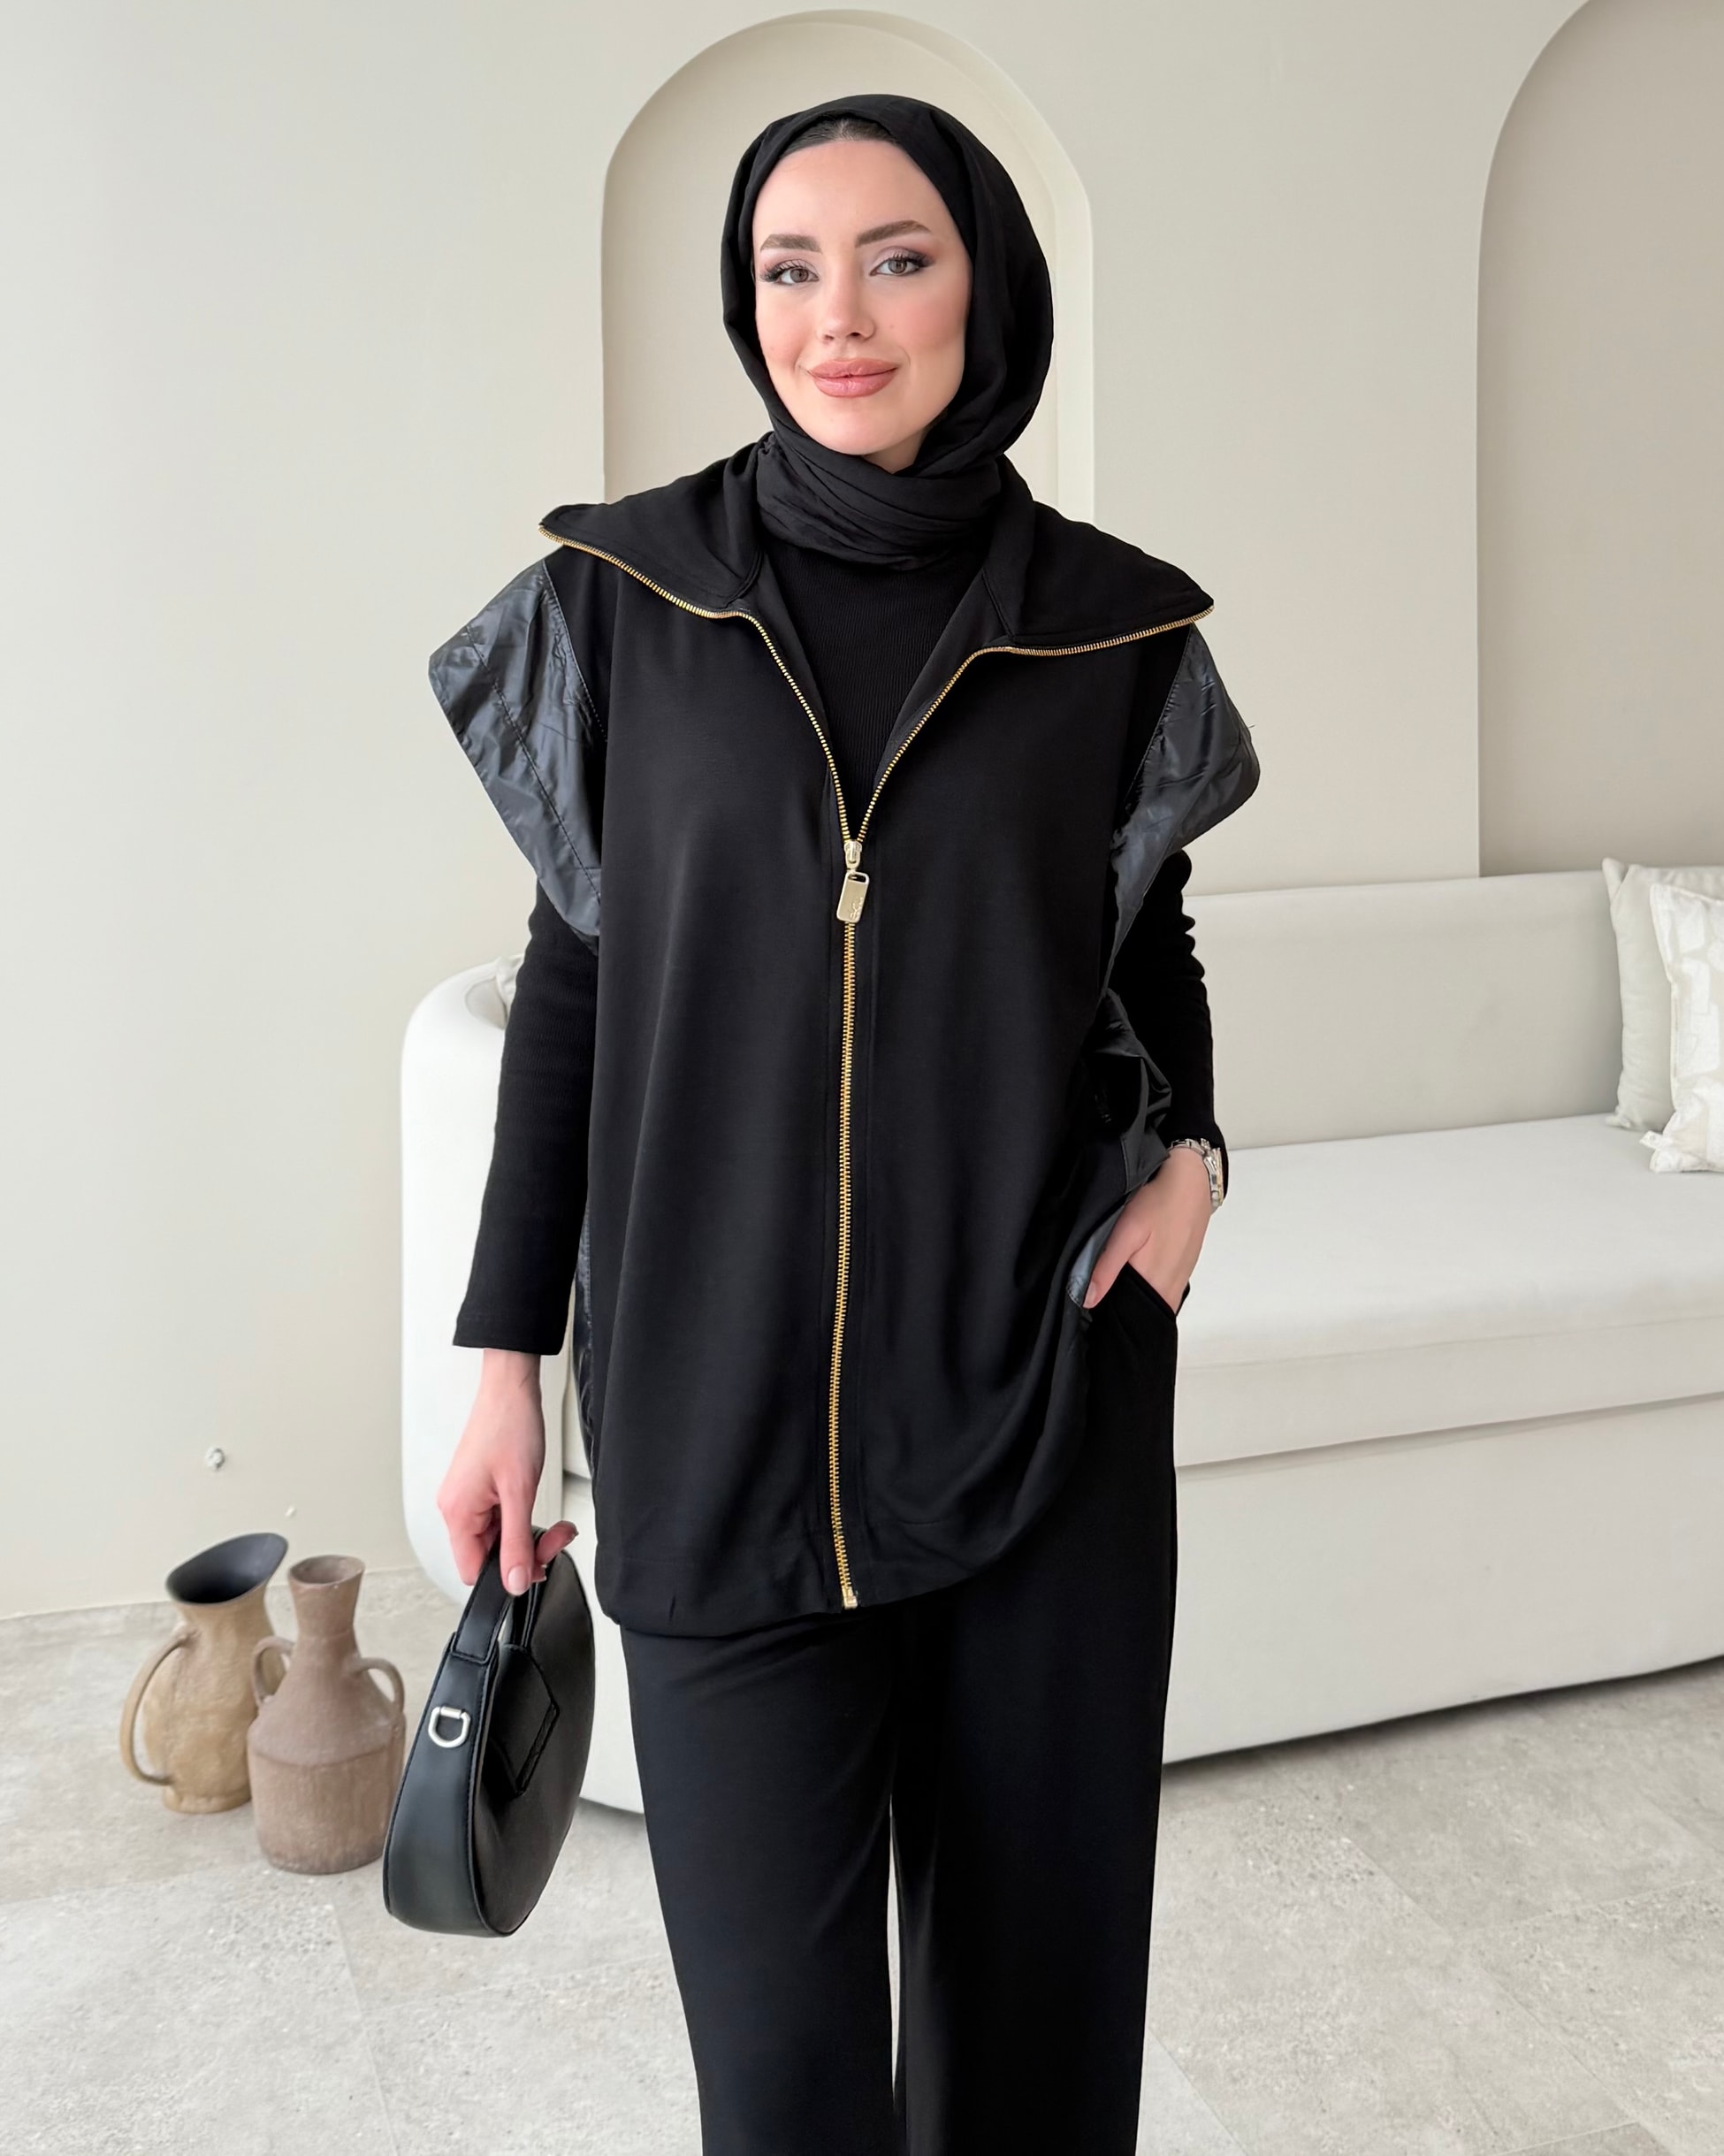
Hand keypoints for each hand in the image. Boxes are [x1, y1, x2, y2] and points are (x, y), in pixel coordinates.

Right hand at [437, 1348, 578, 1593]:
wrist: (511, 1389)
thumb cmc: (510, 1426)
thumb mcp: (520, 1492)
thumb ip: (516, 1542)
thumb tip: (513, 1583)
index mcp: (458, 1513)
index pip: (473, 1571)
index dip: (506, 1575)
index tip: (537, 1564)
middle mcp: (456, 1508)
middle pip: (489, 1556)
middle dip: (527, 1551)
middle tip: (556, 1538)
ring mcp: (468, 1498)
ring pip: (498, 1538)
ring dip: (529, 1534)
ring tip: (556, 1523)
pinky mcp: (479, 1489)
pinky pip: (500, 1519)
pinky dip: (522, 1518)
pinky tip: (537, 1506)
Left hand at [1082, 1145, 1213, 1311]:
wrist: (1193, 1182)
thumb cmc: (1160, 1201)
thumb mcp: (1127, 1231)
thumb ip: (1107, 1267)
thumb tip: (1088, 1299)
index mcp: (1154, 1284)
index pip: (1128, 1318)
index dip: (1108, 1317)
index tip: (1091, 1311)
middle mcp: (1170, 1289)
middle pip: (1140, 1314)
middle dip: (1119, 1310)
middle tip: (1099, 1293)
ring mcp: (1179, 1281)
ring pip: (1151, 1304)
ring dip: (1133, 1300)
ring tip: (1114, 1283)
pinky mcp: (1182, 1272)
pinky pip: (1161, 1292)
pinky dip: (1146, 1289)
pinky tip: (1135, 1272)